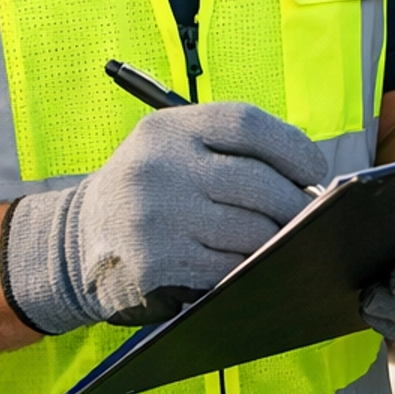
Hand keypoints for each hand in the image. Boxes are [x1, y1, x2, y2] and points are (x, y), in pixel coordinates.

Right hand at [1, 103, 329, 334]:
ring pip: (248, 232)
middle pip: (256, 183)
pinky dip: (249, 269)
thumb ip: (227, 152)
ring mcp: (156, 217)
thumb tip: (306, 180)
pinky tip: (253, 266)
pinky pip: (226, 269)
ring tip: (287, 241)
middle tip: (310, 216)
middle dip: (294, 205)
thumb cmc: (147, 190)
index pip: (246, 125)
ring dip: (277, 241)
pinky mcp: (155, 263)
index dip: (292, 148)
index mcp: (168, 129)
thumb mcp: (171, 150)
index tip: (316, 171)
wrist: (78, 241)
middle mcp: (159, 167)